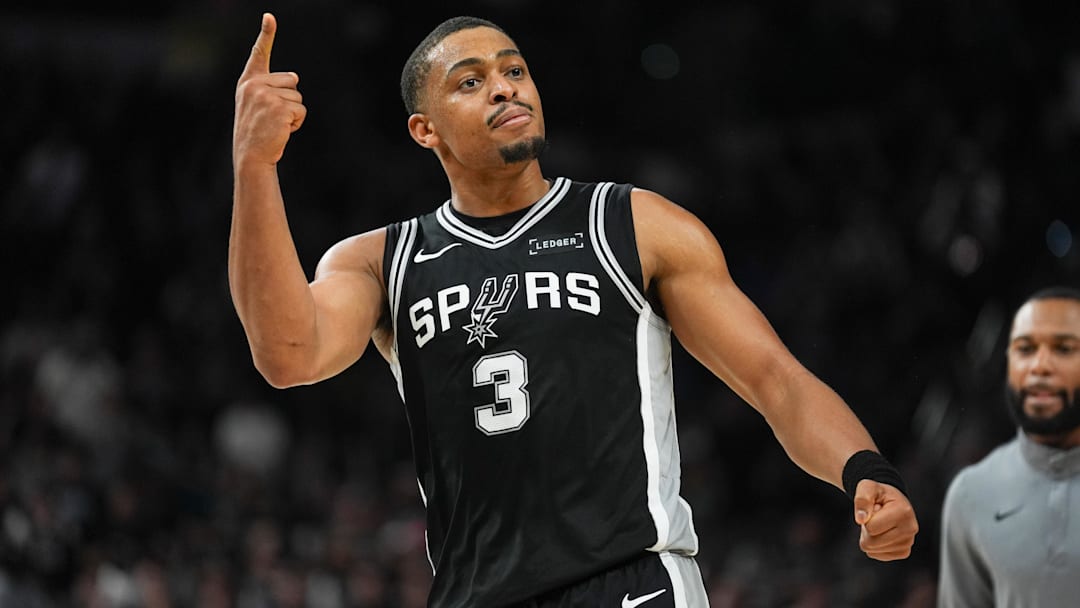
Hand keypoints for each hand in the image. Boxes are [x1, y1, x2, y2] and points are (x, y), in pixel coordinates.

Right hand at [233, 13, 306, 166]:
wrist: (251, 155)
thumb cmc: (257, 132)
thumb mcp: (257, 105)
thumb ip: (273, 87)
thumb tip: (295, 76)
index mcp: (249, 81)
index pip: (259, 53)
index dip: (266, 34)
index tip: (270, 16)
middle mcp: (254, 84)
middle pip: (292, 80)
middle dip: (290, 99)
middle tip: (272, 117)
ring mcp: (265, 95)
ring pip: (298, 97)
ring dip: (293, 113)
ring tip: (276, 125)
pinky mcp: (278, 107)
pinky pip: (301, 110)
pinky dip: (297, 122)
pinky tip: (281, 130)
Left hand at [853, 479, 917, 560]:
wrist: (891, 501)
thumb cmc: (878, 494)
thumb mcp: (867, 487)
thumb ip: (862, 499)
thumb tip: (860, 519)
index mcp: (903, 511)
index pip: (871, 528)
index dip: (865, 518)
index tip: (875, 509)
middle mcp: (910, 529)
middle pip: (871, 543)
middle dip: (866, 530)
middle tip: (875, 518)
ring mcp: (908, 542)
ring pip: (873, 550)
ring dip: (870, 537)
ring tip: (879, 524)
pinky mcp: (904, 552)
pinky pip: (878, 555)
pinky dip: (875, 546)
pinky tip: (882, 533)